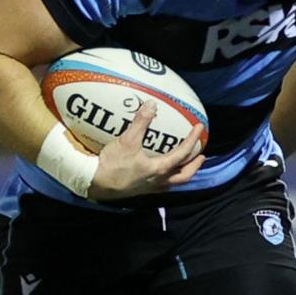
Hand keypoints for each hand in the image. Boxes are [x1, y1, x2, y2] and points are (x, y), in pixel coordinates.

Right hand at [89, 102, 204, 200]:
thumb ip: (140, 123)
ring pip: (174, 182)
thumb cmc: (111, 165)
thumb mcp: (126, 141)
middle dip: (195, 165)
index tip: (200, 128)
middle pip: (184, 175)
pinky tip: (162, 172)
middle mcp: (158, 181)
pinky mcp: (140, 191)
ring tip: (186, 165)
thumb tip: (151, 104)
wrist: (94, 184)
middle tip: (201, 155)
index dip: (193, 139)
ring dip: (183, 173)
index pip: (183, 153)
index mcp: (159, 169)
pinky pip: (160, 186)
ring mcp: (150, 188)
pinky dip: (167, 178)